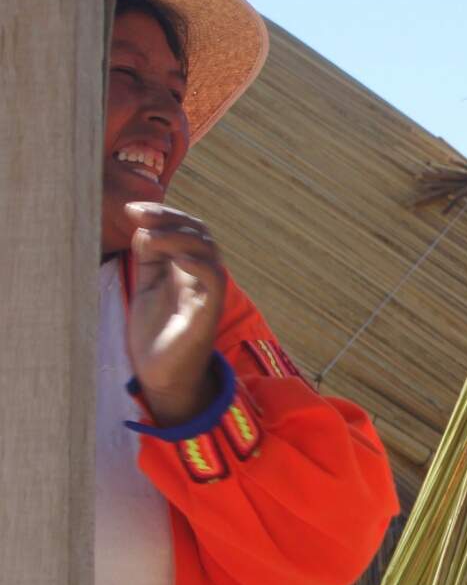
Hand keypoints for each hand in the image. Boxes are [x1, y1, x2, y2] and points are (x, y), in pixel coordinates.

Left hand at [124, 202, 226, 424]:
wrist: (162, 374)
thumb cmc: (155, 332)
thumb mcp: (146, 285)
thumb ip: (147, 257)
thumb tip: (142, 227)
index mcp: (185, 266)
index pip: (184, 227)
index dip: (162, 213)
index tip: (132, 209)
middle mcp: (199, 275)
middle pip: (198, 231)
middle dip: (169, 217)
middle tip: (138, 214)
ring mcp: (206, 291)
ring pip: (208, 250)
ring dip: (180, 237)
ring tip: (153, 237)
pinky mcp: (209, 311)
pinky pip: (215, 279)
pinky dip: (199, 264)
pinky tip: (176, 259)